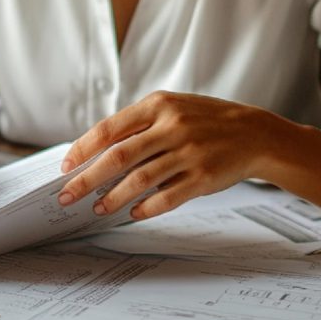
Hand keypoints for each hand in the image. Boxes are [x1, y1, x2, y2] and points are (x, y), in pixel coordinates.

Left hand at [57, 91, 272, 220]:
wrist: (255, 133)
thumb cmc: (207, 121)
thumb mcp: (173, 109)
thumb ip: (139, 125)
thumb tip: (98, 150)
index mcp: (159, 106)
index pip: (109, 129)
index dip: (82, 149)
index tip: (66, 166)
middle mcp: (172, 127)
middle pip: (118, 156)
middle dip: (86, 178)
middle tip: (67, 195)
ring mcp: (188, 153)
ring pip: (139, 180)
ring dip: (113, 198)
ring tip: (98, 208)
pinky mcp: (202, 177)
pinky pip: (166, 198)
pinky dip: (145, 208)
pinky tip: (133, 213)